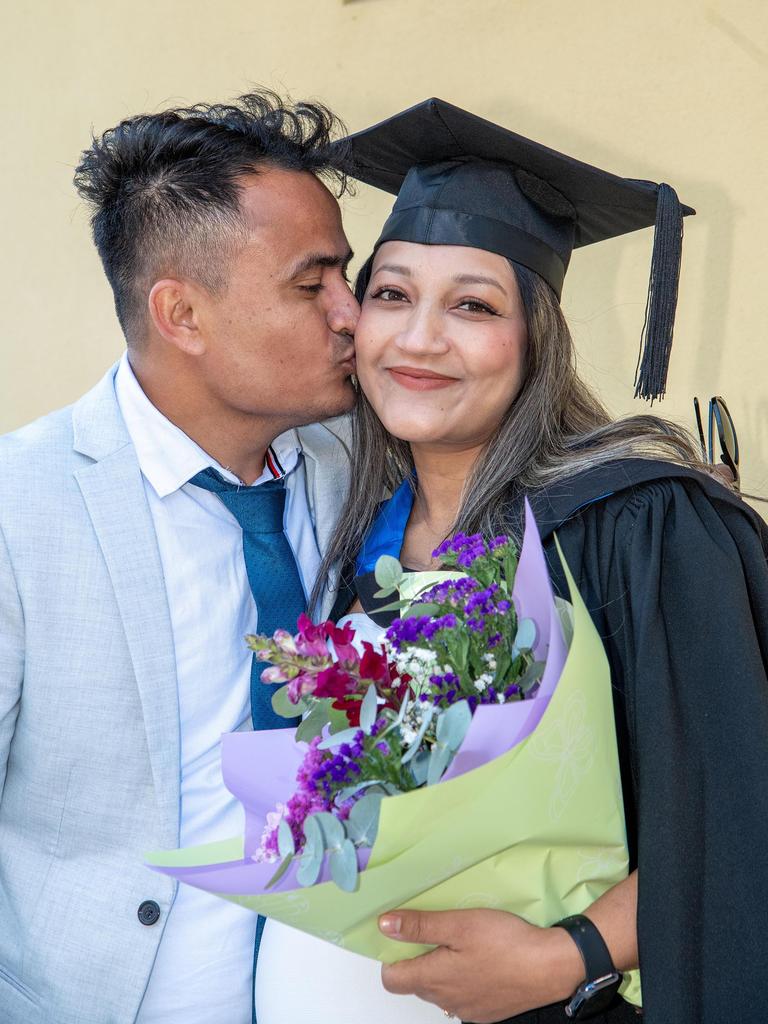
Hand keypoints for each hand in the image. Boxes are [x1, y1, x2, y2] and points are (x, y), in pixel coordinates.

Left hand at [379, 908, 582, 1022]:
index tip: (404, 935)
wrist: (551, 967)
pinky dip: (463, 980)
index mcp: (434, 980)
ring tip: (462, 943)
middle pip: (416, 983)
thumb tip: (384, 925)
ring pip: (440, 991)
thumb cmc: (503, 941)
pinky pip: (463, 997)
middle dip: (419, 959)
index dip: (391, 957)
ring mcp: (468, 1011)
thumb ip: (420, 926)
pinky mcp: (488, 1013)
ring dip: (442, 970)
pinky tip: (482, 961)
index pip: (391, 979)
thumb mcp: (459, 923)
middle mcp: (447, 1002)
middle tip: (438, 931)